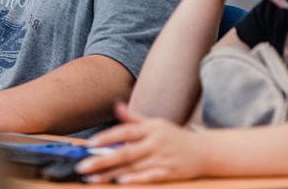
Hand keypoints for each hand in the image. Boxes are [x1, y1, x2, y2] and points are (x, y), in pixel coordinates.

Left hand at [76, 102, 201, 183]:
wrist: (204, 151)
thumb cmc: (174, 137)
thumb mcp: (156, 123)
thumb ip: (134, 119)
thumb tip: (117, 106)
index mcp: (150, 128)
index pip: (125, 131)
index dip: (106, 137)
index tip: (89, 145)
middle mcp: (155, 142)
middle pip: (125, 152)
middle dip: (102, 160)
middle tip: (83, 166)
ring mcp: (162, 158)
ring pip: (133, 167)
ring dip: (111, 174)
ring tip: (93, 178)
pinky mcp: (169, 173)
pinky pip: (150, 176)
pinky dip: (136, 179)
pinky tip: (121, 182)